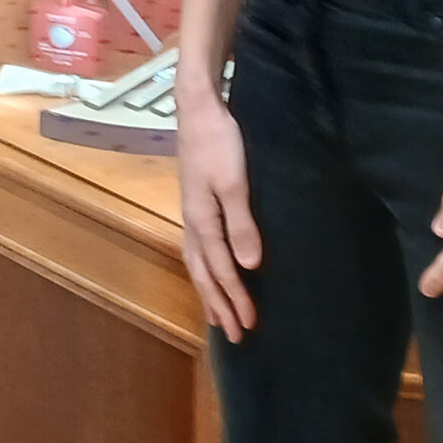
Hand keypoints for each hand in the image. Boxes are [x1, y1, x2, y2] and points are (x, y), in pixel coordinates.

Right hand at [177, 93, 260, 339]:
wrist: (198, 108)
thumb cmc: (219, 142)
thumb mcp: (234, 182)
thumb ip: (242, 224)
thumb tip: (250, 266)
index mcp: (202, 221)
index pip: (221, 270)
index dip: (235, 298)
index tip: (249, 325)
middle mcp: (192, 222)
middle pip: (203, 274)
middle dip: (218, 305)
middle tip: (234, 335)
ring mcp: (192, 212)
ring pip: (197, 263)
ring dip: (208, 291)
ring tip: (215, 315)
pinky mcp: (196, 201)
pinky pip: (198, 248)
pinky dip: (204, 269)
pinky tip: (210, 268)